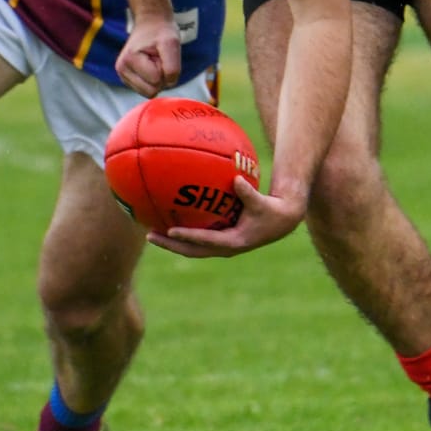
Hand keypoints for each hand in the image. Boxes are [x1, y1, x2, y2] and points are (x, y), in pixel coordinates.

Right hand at [114, 15, 182, 96]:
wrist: (151, 23)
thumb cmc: (161, 32)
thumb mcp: (172, 43)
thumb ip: (172, 67)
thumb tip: (169, 84)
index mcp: (129, 59)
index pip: (156, 80)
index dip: (165, 69)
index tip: (161, 54)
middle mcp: (122, 69)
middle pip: (151, 91)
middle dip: (161, 76)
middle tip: (158, 58)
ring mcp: (123, 75)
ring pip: (149, 92)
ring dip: (157, 78)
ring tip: (154, 61)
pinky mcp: (127, 79)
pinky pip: (146, 90)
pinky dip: (153, 80)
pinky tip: (150, 65)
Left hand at [147, 177, 305, 257]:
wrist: (280, 223)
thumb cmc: (271, 211)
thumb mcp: (262, 203)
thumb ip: (248, 194)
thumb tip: (236, 180)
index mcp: (233, 242)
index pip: (205, 241)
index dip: (187, 237)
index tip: (170, 232)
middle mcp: (224, 249)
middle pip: (191, 250)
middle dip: (170, 245)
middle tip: (149, 235)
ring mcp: (220, 247)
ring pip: (192, 248)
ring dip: (172, 243)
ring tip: (152, 232)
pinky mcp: (220, 241)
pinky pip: (197, 240)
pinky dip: (183, 235)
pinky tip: (170, 221)